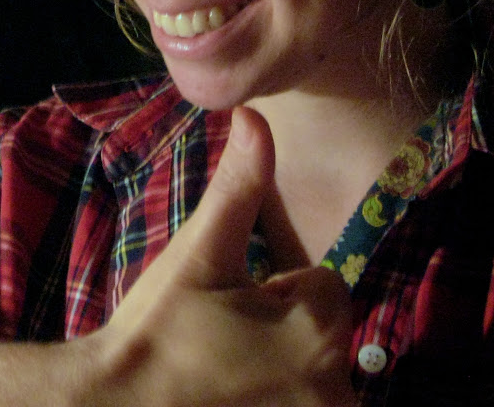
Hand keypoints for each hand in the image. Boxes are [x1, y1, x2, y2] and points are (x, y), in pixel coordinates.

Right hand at [86, 106, 355, 406]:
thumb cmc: (159, 329)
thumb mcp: (202, 252)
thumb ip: (240, 185)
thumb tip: (255, 115)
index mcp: (318, 329)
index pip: (323, 284)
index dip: (278, 284)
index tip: (234, 301)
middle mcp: (334, 390)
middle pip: (324, 328)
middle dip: (284, 324)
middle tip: (226, 335)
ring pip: (318, 370)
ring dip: (284, 363)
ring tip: (228, 364)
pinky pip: (309, 401)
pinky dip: (282, 394)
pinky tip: (237, 390)